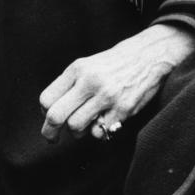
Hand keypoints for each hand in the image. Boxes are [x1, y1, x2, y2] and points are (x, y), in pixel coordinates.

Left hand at [39, 24, 194, 142]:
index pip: (47, 99)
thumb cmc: (115, 64)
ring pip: (76, 127)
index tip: (50, 119)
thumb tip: (50, 111)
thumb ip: (69, 84)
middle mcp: (90, 82)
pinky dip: (98, 132)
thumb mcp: (88, 65)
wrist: (150, 56)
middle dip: (50, 132)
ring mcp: (107, 96)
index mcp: (78, 69)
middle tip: (52, 138)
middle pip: (56, 116)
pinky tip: (104, 122)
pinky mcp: (123, 109)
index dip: (45, 114)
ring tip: (86, 125)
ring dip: (77, 132)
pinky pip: (99, 132)